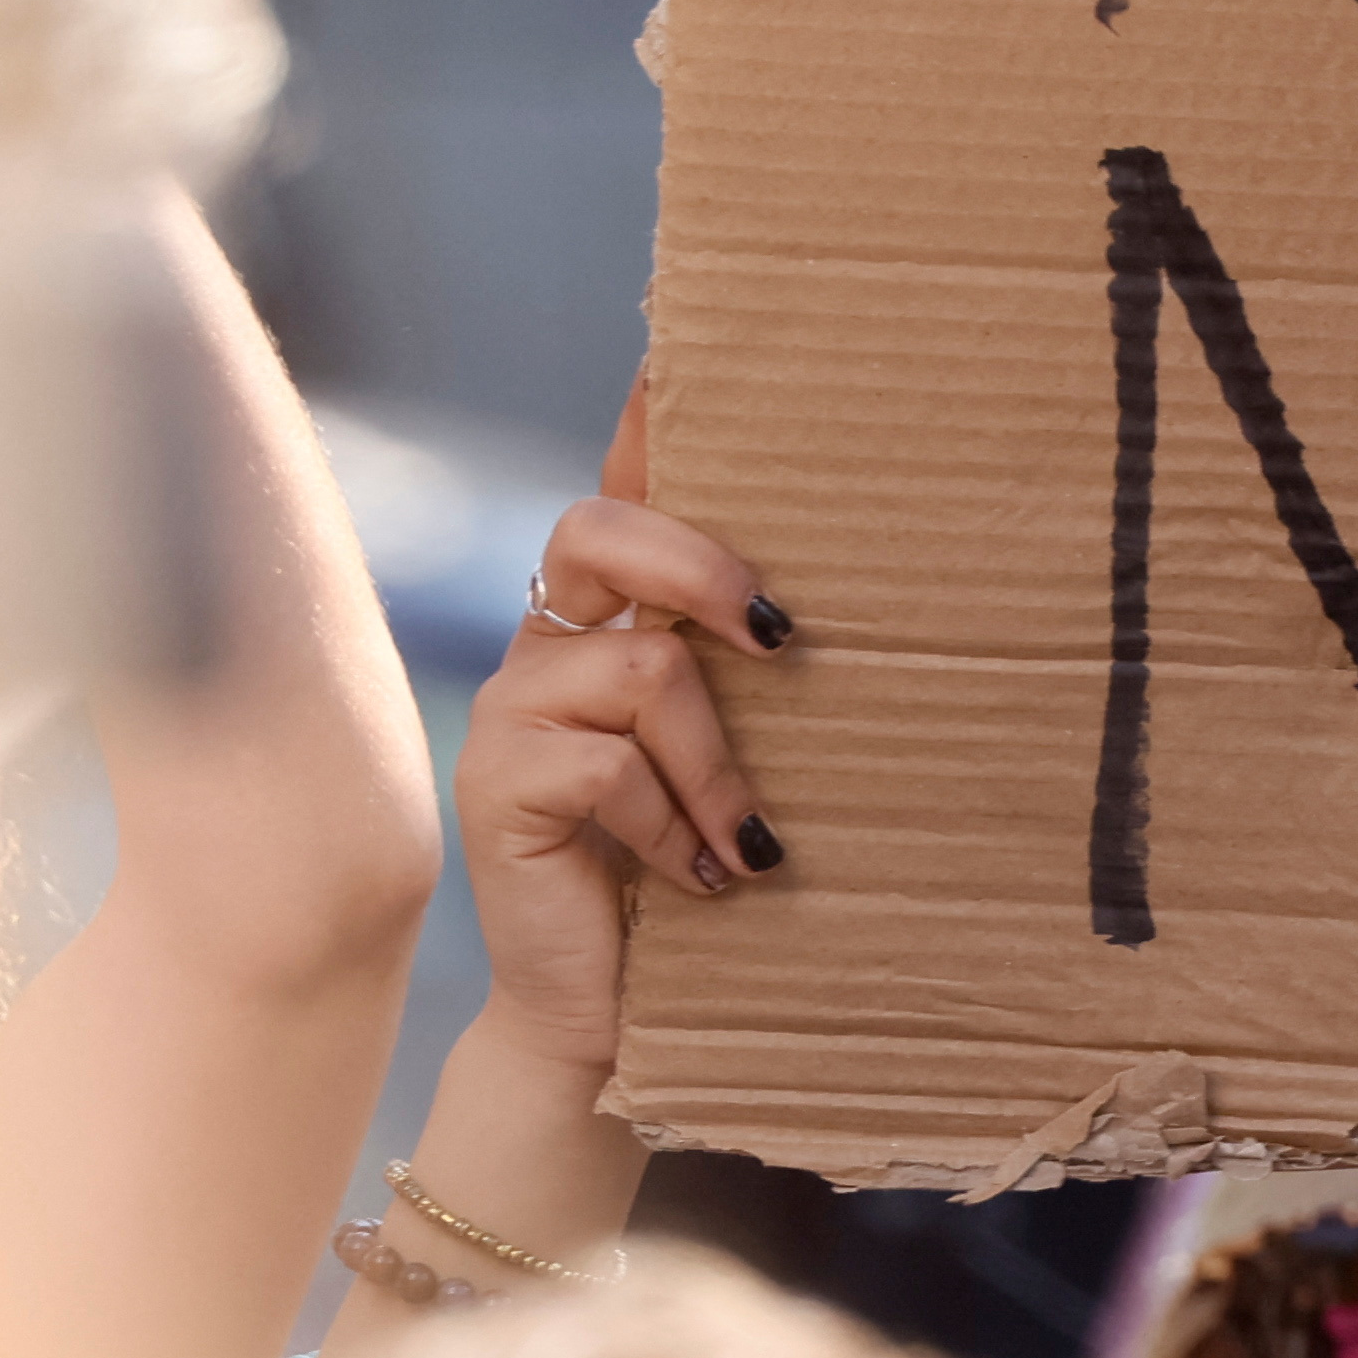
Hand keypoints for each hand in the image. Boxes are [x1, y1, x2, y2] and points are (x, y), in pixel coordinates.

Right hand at [457, 384, 789, 1084]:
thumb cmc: (713, 866)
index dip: (645, 419)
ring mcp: (512, 711)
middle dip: (702, 566)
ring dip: (719, 767)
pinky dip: (678, 826)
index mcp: (618, 620)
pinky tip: (702, 878)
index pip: (624, 490)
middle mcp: (552, 644)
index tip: (677, 349)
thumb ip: (767, 672)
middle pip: (599, 531)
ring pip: (641, 671)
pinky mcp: (496, 786)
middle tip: (784, 638)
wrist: (615, 1008)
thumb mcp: (756, 751)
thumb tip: (862, 609)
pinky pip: (608, 767)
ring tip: (750, 844)